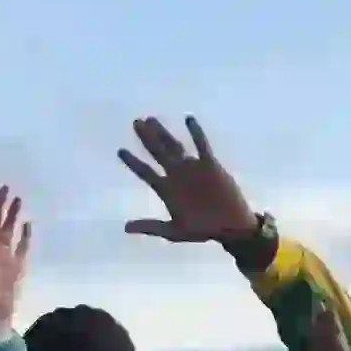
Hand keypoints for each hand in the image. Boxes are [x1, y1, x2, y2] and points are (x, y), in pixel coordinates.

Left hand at [120, 116, 263, 247]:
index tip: (120, 151)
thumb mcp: (174, 231)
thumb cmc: (203, 230)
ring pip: (175, 146)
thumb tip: (126, 227)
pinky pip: (202, 146)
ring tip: (151, 119)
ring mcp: (192, 168)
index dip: (133, 162)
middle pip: (157, 152)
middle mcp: (176, 175)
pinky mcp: (210, 165)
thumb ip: (151, 227)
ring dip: (163, 133)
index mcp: (165, 189)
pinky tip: (189, 119)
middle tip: (136, 122)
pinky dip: (196, 133)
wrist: (231, 227)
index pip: (145, 172)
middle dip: (146, 138)